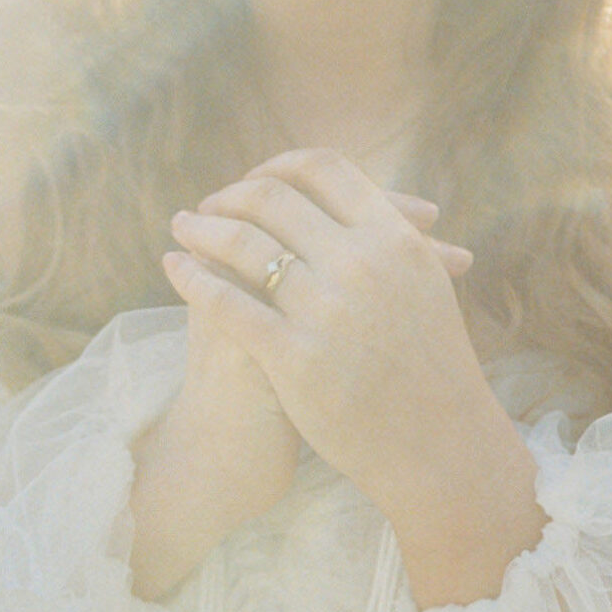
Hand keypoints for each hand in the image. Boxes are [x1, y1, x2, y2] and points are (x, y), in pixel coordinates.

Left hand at [165, 148, 543, 604]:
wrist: (439, 445)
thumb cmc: (432, 367)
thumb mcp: (424, 285)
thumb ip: (392, 237)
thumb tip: (356, 198)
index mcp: (394, 239)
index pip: (325, 168)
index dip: (279, 166)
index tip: (257, 179)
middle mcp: (361, 264)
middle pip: (274, 198)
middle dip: (231, 195)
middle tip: (210, 204)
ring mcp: (326, 310)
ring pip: (242, 242)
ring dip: (201, 226)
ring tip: (181, 225)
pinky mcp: (295, 356)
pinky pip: (226, 302)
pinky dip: (191, 277)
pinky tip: (173, 267)